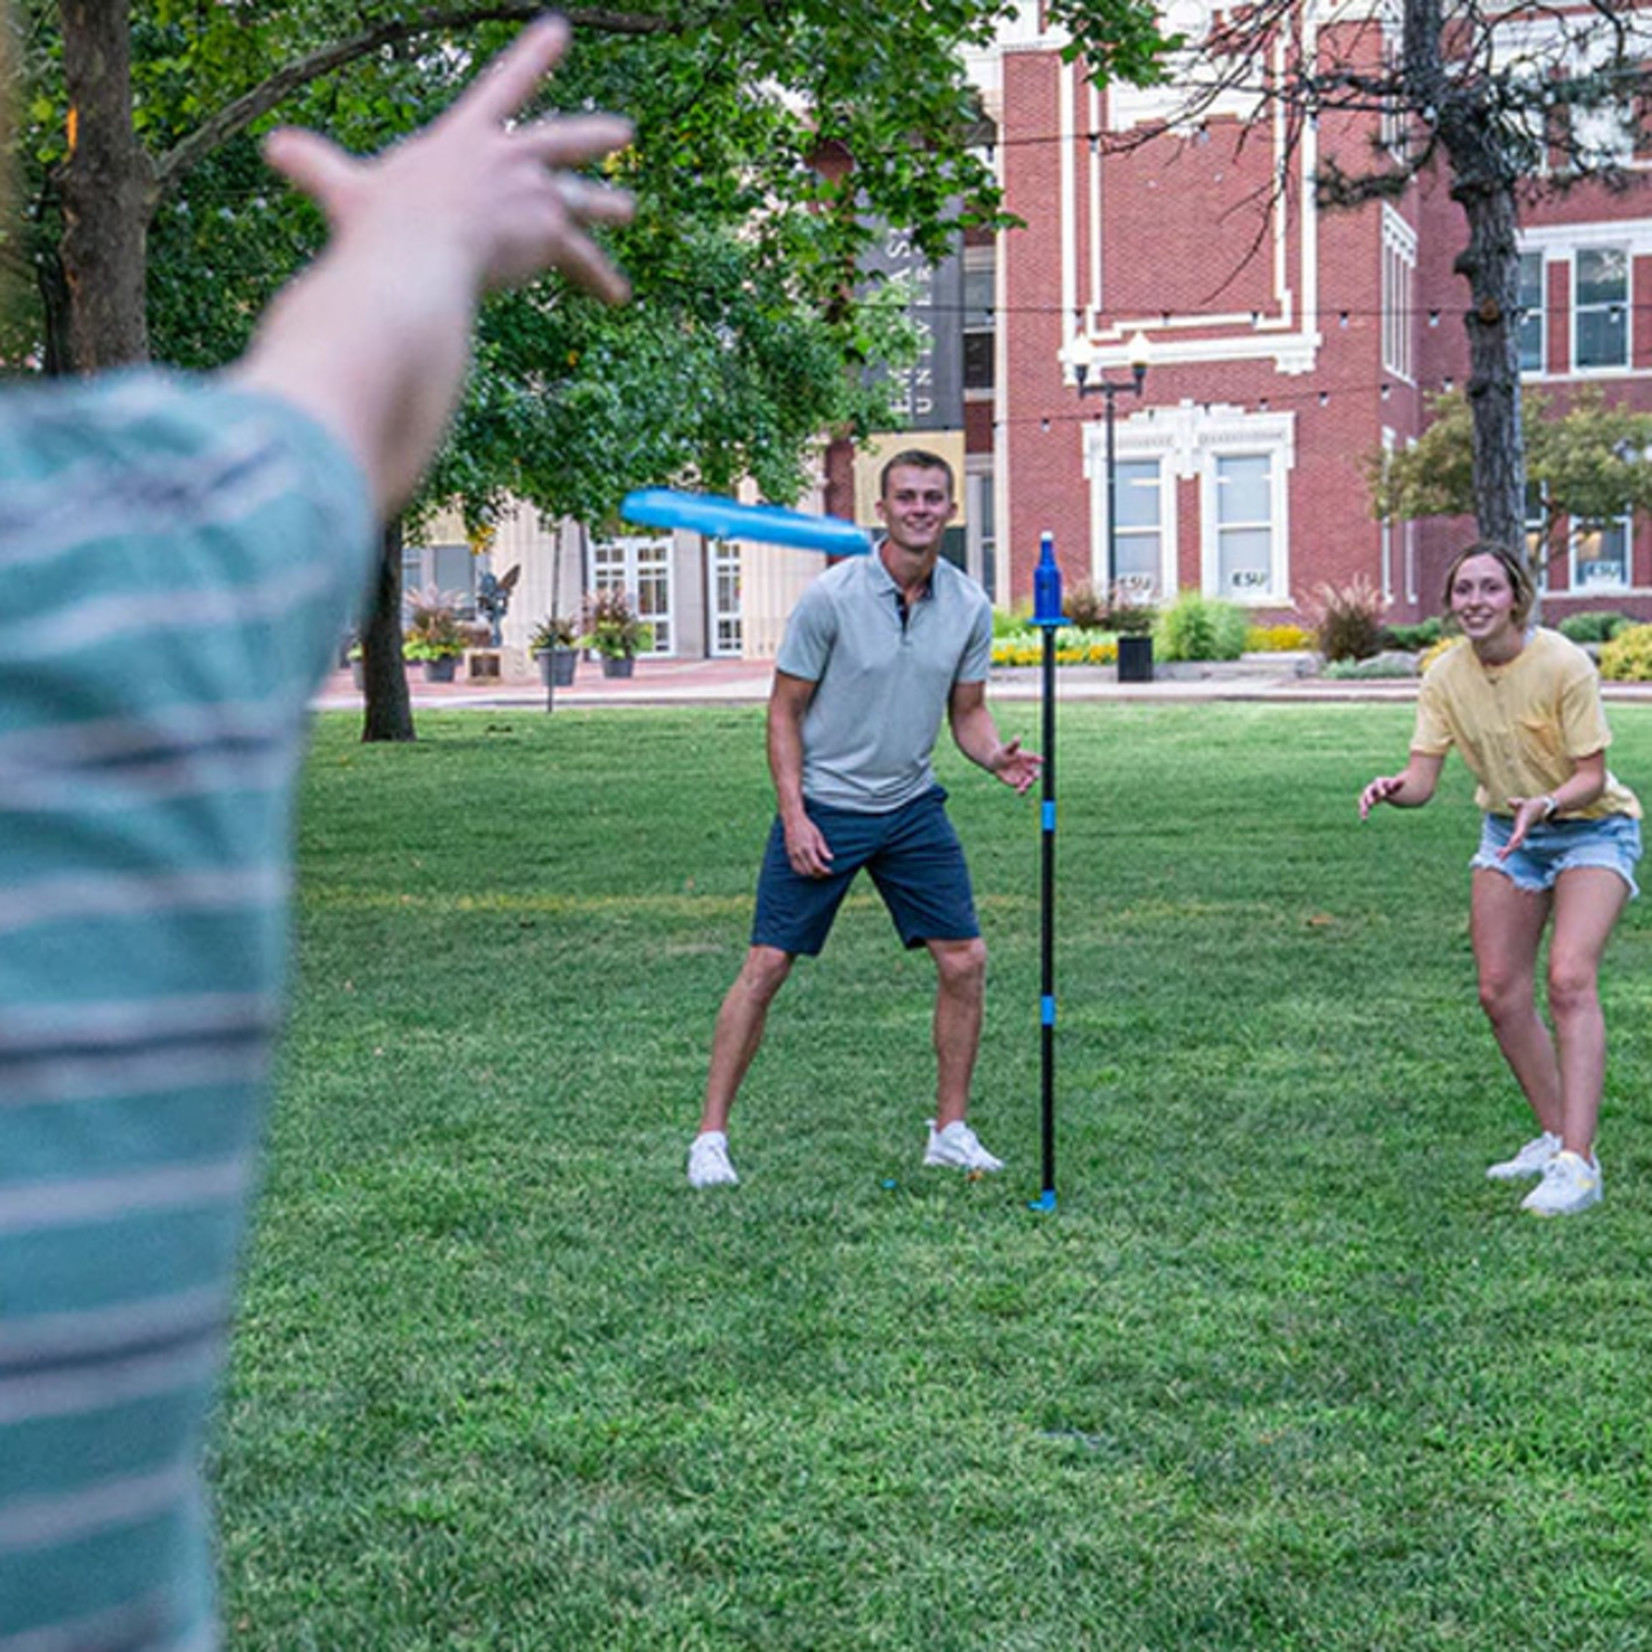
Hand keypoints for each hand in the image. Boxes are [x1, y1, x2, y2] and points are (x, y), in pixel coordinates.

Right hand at [263, 16, 634, 302]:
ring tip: (627, 209)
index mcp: (465, 139)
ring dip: (605, 206)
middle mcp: (508, 159)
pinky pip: (582, 259)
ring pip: (581, 200)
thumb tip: (271, 147)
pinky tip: (617, 295)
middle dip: (591, 135)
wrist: (416, 259)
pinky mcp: (550, 235)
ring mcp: (533, 195)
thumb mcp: (346, 191)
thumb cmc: (378, 227)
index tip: (561, 30)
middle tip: (622, 133)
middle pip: (559, 140)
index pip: (504, 85)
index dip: (534, 56)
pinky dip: (599, 278)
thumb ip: (317, 168)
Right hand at [782, 812, 833, 878]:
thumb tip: (831, 859)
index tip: (830, 871)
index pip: (816, 865)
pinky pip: (795, 867)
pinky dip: (802, 871)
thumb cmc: (807, 827)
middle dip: (819, 874)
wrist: (793, 820)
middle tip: (826, 873)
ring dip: (811, 874)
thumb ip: (823, 848)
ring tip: (818, 872)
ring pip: (802, 871)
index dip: (824, 871)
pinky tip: (808, 869)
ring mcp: (793, 854)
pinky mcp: (789, 854)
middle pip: (810, 870)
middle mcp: (799, 852)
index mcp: (808, 847)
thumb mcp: (818, 836)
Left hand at [991, 738, 1042, 795]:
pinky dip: (1021, 790)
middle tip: (1032, 777)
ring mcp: (1023, 777)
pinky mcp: (1017, 783)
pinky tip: (1019, 791)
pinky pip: (1021, 788)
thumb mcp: (1008, 748)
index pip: (1035, 759)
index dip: (1038, 759)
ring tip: (1024, 787)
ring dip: (1028, 785)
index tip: (1040, 759)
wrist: (995, 762)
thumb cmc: (1004, 753)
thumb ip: (1013, 744)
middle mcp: (1028, 769)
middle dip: (1035, 776)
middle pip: (1035, 774)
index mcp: (1028, 759)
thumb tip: (1017, 737)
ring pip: (1029, 782)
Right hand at [1359, 775, 1403, 818]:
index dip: (1380, 788)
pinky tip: (1364, 819)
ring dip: (1363, 807)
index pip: (1378, 782)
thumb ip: (1398, 783)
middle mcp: (1372, 787)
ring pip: (1363, 799)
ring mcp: (1368, 794)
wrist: (1388, 789)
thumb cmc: (1394, 787)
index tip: (1384, 795)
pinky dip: (1363, 812)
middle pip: (1368, 791)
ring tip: (1365, 815)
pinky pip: (1363, 806)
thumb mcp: (1397, 785)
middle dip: (1369, 797)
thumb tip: (1402, 780)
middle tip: (1371, 803)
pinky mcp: (1367, 801)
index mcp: (1380, 782)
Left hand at [1500, 795, 1552, 856]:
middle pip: (1516, 843)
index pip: (1519, 834)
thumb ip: (1515, 802)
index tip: (1511, 844)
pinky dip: (1508, 848)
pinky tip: (1500, 852)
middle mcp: (1522, 831)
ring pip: (1515, 845)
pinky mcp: (1520, 833)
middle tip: (1500, 857)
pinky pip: (1514, 842)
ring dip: (1507, 851)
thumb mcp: (1522, 803)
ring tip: (1499, 857)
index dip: (1515, 839)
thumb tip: (1509, 801)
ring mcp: (1522, 833)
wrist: (1540, 808)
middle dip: (1508, 850)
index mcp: (1522, 826)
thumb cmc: (1529, 805)